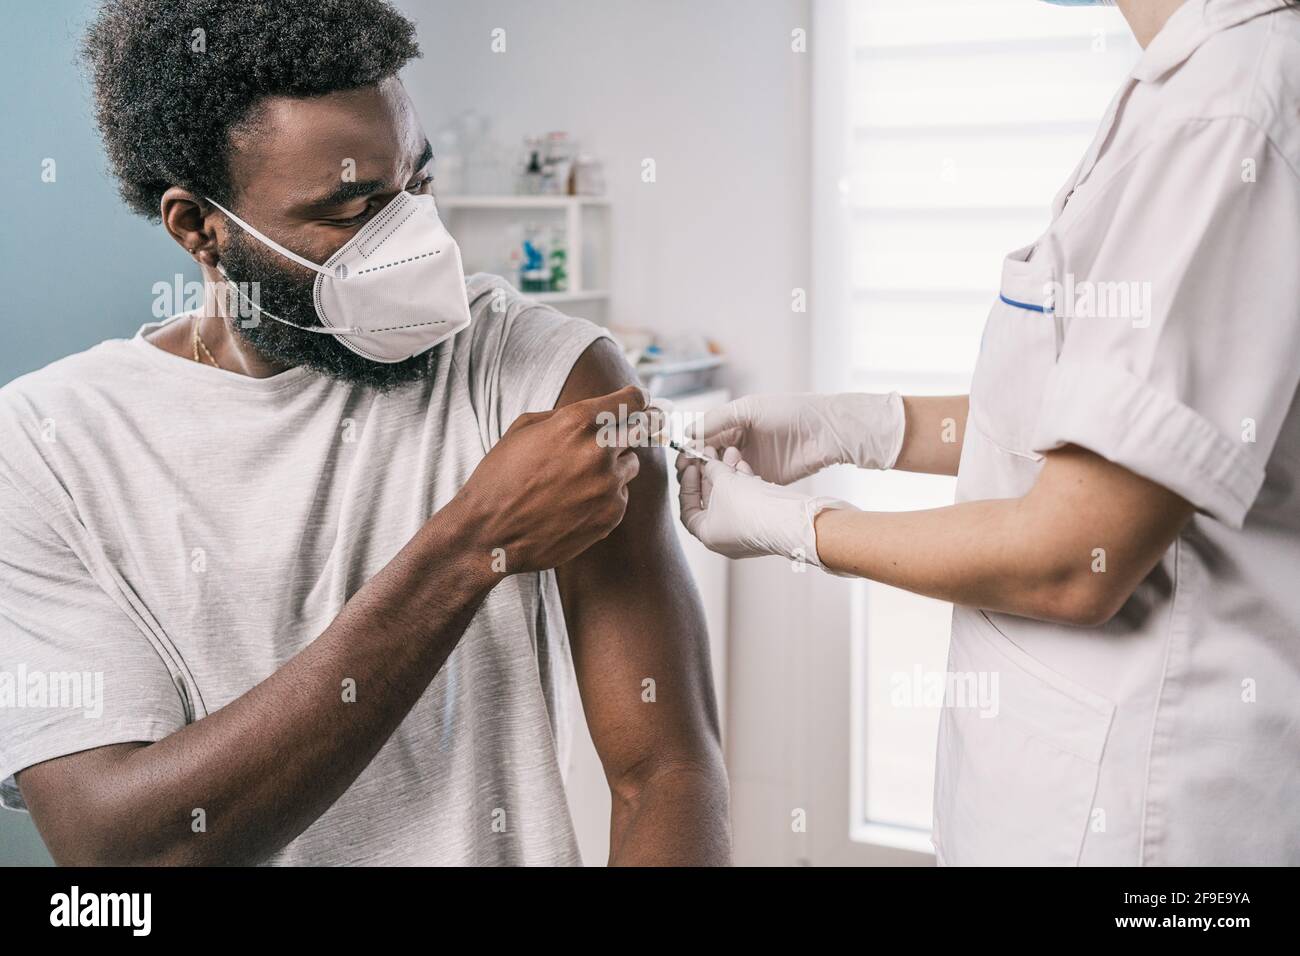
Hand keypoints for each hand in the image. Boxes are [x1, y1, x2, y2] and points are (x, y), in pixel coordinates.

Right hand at [455, 384, 649, 573]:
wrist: (490, 533)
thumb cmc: (501, 476)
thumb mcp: (524, 428)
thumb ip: (566, 415)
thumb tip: (598, 411)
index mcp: (577, 422)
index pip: (632, 400)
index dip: (636, 399)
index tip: (639, 402)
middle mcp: (598, 452)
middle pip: (639, 431)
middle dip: (627, 432)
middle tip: (611, 439)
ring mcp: (608, 486)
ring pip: (630, 465)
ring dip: (614, 466)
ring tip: (578, 478)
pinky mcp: (611, 516)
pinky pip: (621, 496)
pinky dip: (606, 496)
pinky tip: (575, 503)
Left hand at [677, 446, 853, 565]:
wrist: (789, 519)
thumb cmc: (752, 509)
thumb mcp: (722, 482)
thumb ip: (711, 470)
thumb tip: (709, 464)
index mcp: (708, 536)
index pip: (687, 509)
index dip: (686, 485)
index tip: (690, 467)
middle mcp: (725, 537)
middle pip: (710, 501)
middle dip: (709, 474)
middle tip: (707, 455)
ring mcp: (745, 531)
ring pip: (731, 498)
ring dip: (728, 474)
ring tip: (729, 452)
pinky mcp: (762, 523)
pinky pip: (748, 500)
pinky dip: (744, 482)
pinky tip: (743, 465)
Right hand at [686, 392, 904, 484]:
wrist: (827, 432)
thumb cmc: (791, 412)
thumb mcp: (749, 408)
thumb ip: (717, 420)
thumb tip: (687, 433)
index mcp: (734, 424)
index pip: (703, 438)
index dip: (691, 449)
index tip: (684, 459)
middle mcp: (739, 444)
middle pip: (709, 459)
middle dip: (699, 468)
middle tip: (693, 475)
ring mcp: (750, 464)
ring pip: (722, 476)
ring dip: (714, 480)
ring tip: (711, 482)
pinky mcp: (763, 480)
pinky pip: (740, 488)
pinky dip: (732, 489)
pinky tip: (729, 490)